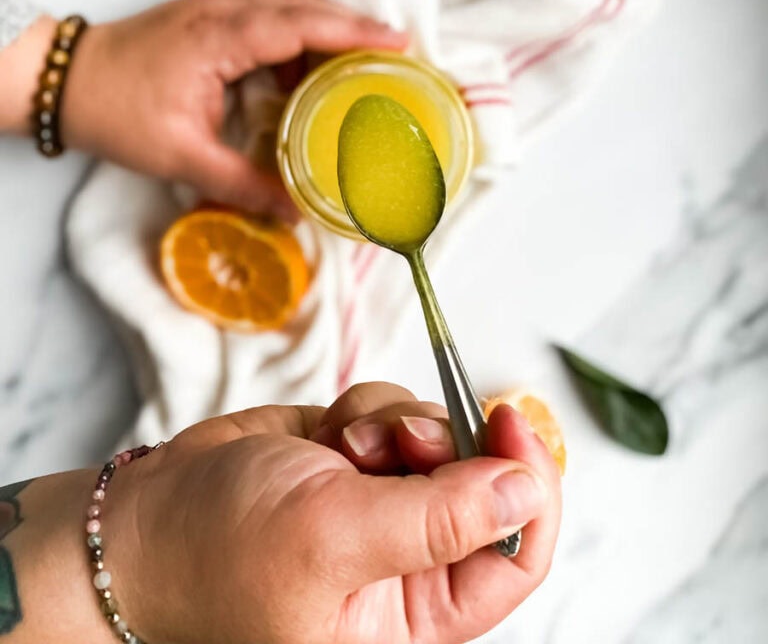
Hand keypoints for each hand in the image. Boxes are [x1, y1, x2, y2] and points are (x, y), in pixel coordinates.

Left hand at [59, 0, 405, 217]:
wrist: (65, 78)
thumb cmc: (116, 110)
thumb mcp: (181, 156)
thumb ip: (243, 183)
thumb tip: (295, 212)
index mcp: (223, 36)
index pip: (304, 24)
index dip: (355, 32)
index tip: (399, 43)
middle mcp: (225, 8)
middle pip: (306, 4)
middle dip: (353, 27)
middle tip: (393, 57)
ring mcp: (216, 4)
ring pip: (289, 1)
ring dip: (325, 25)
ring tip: (355, 63)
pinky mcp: (208, 11)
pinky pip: (268, 7)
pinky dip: (296, 27)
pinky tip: (300, 63)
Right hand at [111, 382, 560, 643]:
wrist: (147, 519)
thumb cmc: (217, 554)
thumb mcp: (331, 540)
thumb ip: (436, 519)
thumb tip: (527, 489)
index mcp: (415, 615)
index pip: (517, 555)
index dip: (528, 484)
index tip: (510, 422)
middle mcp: (410, 560)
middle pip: (483, 483)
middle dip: (446, 444)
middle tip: (402, 440)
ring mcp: (384, 501)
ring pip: (439, 435)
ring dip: (397, 423)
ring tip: (342, 446)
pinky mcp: (357, 458)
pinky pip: (396, 411)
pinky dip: (368, 409)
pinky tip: (325, 435)